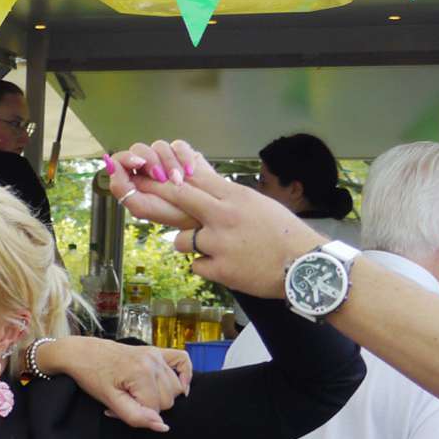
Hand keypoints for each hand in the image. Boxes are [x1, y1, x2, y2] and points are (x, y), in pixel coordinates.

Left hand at [50, 336, 191, 431]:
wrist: (83, 354)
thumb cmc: (93, 378)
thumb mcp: (110, 401)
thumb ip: (136, 417)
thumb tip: (162, 426)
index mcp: (141, 373)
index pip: (156, 409)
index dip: (139, 413)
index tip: (120, 407)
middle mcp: (154, 362)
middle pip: (169, 400)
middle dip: (150, 405)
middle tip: (127, 400)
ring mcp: (157, 354)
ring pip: (177, 387)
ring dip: (160, 394)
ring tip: (137, 391)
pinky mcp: (157, 350)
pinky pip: (183, 360)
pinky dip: (185, 373)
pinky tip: (178, 383)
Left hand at [102, 140, 323, 297]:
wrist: (304, 265)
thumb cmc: (283, 233)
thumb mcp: (257, 204)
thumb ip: (228, 195)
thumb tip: (203, 180)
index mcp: (235, 196)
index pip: (194, 178)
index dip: (168, 174)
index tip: (149, 169)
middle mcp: (223, 215)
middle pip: (178, 198)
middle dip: (154, 193)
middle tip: (134, 191)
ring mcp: (219, 243)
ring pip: (180, 240)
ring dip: (189, 244)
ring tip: (216, 248)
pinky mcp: (219, 269)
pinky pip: (196, 265)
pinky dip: (206, 266)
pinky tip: (227, 266)